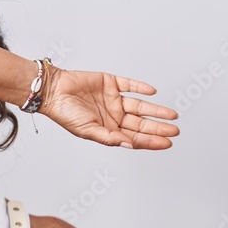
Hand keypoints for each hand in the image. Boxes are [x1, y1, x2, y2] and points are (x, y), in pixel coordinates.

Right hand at [40, 67, 179, 148]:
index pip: (134, 137)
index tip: (167, 143)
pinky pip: (130, 85)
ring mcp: (113, 99)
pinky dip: (141, 88)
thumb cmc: (64, 113)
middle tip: (174, 130)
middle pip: (141, 123)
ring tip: (172, 115)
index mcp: (108, 129)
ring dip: (156, 110)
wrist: (53, 91)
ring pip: (140, 106)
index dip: (151, 141)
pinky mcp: (111, 83)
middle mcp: (113, 115)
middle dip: (158, 127)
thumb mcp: (87, 131)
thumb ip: (108, 137)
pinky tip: (153, 93)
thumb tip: (128, 144)